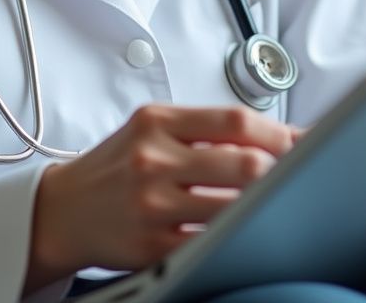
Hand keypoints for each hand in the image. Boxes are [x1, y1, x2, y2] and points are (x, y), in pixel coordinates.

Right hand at [24, 104, 302, 292]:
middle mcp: (153, 158)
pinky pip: (211, 240)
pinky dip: (235, 233)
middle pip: (242, 163)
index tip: (302, 141)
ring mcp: (152, 204)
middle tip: (300, 174)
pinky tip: (244, 227)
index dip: (278, 132)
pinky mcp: (152, 245)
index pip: (233, 121)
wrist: (63, 208)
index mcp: (156, 122)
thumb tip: (275, 133)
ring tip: (275, 200)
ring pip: (233, 205)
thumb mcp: (151, 128)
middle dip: (281, 171)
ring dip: (263, 204)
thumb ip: (205, 127)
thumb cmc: (117, 164)